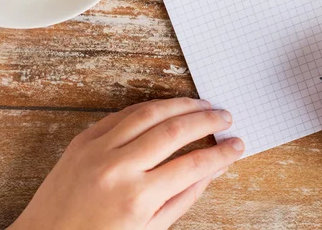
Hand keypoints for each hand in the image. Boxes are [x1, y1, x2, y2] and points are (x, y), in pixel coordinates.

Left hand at [9, 98, 243, 229]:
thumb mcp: (150, 229)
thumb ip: (185, 196)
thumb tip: (215, 169)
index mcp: (138, 198)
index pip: (194, 165)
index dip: (221, 153)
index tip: (237, 145)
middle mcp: (119, 168)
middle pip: (176, 130)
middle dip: (208, 121)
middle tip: (226, 118)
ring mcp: (98, 149)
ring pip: (151, 112)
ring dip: (183, 105)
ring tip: (204, 105)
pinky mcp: (84, 139)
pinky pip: (124, 113)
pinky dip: (151, 107)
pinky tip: (168, 108)